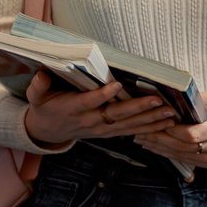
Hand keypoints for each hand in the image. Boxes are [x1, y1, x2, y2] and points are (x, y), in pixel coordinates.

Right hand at [22, 74, 176, 148]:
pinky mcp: (109, 132)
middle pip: (115, 115)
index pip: (89, 102)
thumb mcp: (37, 96)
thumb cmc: (46, 107)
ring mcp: (101, 129)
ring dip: (149, 120)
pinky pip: (131, 131)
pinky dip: (149, 128)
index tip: (115, 85)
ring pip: (128, 126)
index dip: (101, 95)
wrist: (48, 131)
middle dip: (137, 108)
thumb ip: (39, 86)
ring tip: (169, 113)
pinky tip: (165, 123)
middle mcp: (90, 121)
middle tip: (157, 100)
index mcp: (73, 109)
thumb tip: (41, 74)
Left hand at [133, 91, 206, 168]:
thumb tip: (167, 99)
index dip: (174, 132)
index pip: (195, 135)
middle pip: (186, 147)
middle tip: (142, 132)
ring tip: (143, 140)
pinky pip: (188, 161)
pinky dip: (171, 154)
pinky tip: (157, 147)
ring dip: (162, 149)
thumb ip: (194, 102)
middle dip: (161, 140)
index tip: (159, 123)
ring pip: (185, 156)